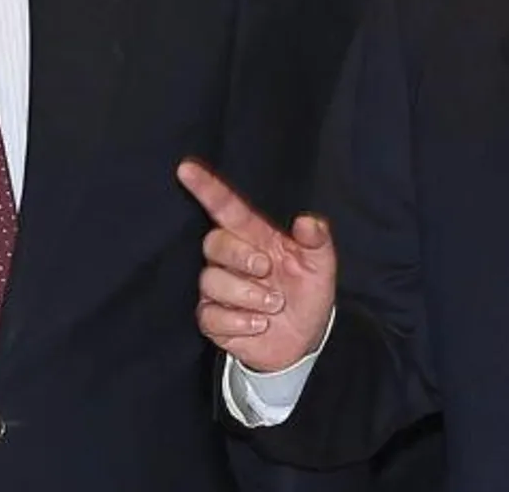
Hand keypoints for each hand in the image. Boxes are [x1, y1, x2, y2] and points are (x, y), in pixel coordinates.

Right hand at [177, 159, 335, 372]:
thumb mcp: (321, 266)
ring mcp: (218, 289)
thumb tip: (307, 221)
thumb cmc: (307, 294)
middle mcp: (232, 259)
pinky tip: (260, 324)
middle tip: (267, 271)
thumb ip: (317, 241)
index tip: (187, 168)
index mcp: (256, 237)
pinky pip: (210, 315)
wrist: (303, 340)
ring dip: (248, 295)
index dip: (206, 188)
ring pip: (211, 280)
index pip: (225, 207)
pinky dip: (240, 321)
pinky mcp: (212, 319)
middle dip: (241, 256)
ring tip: (273, 305)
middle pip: (214, 242)